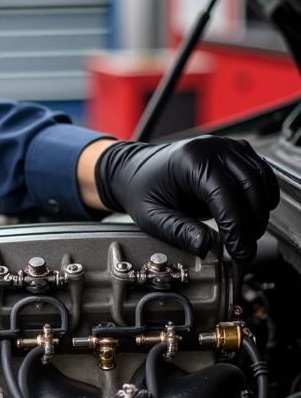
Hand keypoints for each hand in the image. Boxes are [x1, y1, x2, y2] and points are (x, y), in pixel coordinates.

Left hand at [94, 135, 279, 260]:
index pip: (224, 195)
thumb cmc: (141, 189)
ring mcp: (226, 146)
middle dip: (252, 222)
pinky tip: (254, 215)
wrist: (134, 169)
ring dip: (261, 211)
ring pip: (260, 179)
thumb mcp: (151, 216)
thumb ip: (179, 231)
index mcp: (189, 160)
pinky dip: (263, 195)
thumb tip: (207, 247)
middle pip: (249, 186)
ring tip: (248, 236)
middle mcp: (211, 148)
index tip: (240, 250)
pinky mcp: (234, 152)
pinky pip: (260, 173)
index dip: (236, 227)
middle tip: (245, 249)